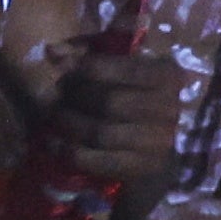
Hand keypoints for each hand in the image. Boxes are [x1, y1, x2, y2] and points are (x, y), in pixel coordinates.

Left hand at [52, 40, 181, 205]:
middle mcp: (168, 108)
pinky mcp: (142, 168)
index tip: (64, 70)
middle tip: (58, 96)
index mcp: (167, 76)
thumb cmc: (131, 93)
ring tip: (55, 117)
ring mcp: (158, 142)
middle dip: (75, 98)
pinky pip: (97, 161)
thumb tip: (52, 51)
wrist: (156, 142)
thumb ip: (86, 51)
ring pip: (101, 133)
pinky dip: (70, 151)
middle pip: (109, 102)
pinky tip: (54, 142)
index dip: (87, 68)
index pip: (124, 68)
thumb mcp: (117, 64)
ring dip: (69, 124)